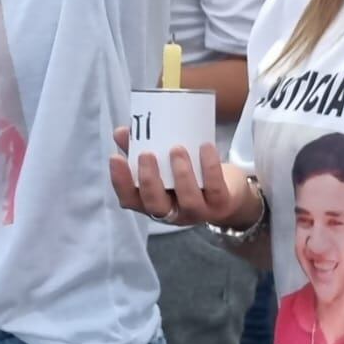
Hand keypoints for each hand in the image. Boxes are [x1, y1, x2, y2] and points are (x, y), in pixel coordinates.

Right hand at [106, 127, 239, 227]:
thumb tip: (121, 131)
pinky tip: (205, 146)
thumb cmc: (187, 174)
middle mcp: (172, 212)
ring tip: (176, 148)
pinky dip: (210, 166)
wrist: (228, 192)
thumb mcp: (163, 163)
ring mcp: (198, 211)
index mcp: (153, 202)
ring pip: (188, 200)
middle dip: (149, 180)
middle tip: (146, 153)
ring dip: (181, 174)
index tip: (115, 157)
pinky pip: (215, 188)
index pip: (130, 199)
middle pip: (155, 205)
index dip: (120, 182)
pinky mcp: (221, 203)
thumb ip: (140, 148)